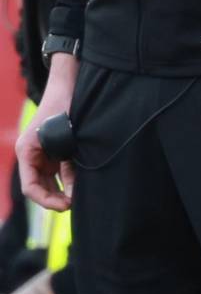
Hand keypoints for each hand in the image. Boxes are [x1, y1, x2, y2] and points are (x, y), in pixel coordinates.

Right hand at [16, 53, 77, 210]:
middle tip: (76, 206)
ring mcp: (44, 156)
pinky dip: (69, 184)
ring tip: (80, 199)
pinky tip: (81, 189)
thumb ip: (69, 168)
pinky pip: (60, 176)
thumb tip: (75, 194)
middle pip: (40, 189)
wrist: (69, 88)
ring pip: (50, 184)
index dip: (46, 200)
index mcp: (26, 152)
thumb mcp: (66, 140)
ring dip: (63, 194)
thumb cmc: (65, 109)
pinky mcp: (56, 155)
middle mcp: (32, 156)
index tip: (65, 206)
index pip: (30, 187)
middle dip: (56, 200)